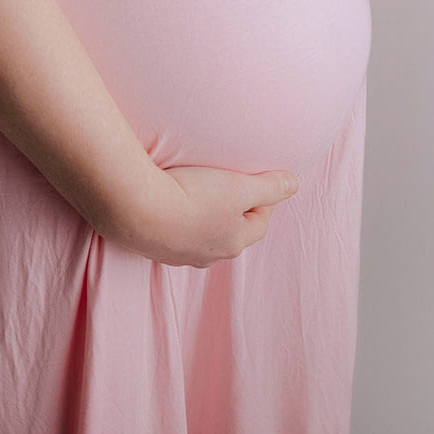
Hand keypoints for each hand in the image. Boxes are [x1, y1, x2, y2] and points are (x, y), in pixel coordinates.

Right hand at [122, 161, 299, 267]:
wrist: (138, 209)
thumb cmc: (193, 196)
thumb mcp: (239, 186)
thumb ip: (270, 186)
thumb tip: (294, 184)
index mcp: (234, 242)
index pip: (259, 222)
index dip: (262, 199)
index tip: (254, 178)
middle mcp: (208, 255)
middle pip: (230, 232)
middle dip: (232, 210)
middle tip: (225, 184)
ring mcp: (178, 253)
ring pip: (200, 234)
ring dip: (202, 216)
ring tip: (194, 190)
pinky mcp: (152, 246)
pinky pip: (172, 233)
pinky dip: (174, 219)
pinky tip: (165, 201)